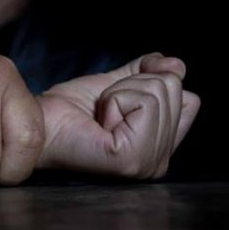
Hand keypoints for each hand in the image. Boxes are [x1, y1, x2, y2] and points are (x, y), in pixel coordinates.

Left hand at [37, 53, 199, 178]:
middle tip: (104, 111)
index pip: (190, 99)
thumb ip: (148, 73)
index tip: (118, 101)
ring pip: (159, 92)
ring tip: (100, 117)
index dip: (153, 83)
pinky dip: (115, 100)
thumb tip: (178, 65)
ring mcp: (148, 164)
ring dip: (120, 93)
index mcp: (161, 149)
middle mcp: (160, 163)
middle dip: (132, 86)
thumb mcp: (117, 84)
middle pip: (174, 89)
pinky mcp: (132, 159)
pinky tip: (99, 123)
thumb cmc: (71, 110)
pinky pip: (144, 102)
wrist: (39, 124)